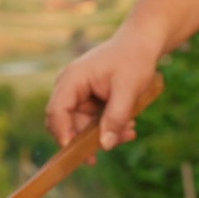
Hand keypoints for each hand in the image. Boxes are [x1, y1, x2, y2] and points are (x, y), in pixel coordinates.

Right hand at [45, 30, 162, 153]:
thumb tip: (105, 145)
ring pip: (82, 128)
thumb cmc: (134, 60)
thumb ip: (116, 117)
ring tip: (129, 132)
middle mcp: (70, 88)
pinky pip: (93, 124)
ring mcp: (79, 96)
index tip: (76, 152)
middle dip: (86, 139)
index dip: (63, 133)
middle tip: (109, 147)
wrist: (141, 45)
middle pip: (66, 123)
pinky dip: (109, 128)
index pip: (57, 111)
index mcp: (72, 79)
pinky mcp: (90, 102)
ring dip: (103, 135)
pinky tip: (128, 128)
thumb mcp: (128, 90)